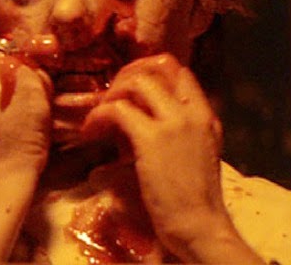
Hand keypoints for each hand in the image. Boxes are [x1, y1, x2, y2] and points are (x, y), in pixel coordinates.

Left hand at [82, 53, 230, 258]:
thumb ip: (177, 129)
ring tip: (99, 115)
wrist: (200, 227)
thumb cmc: (194, 198)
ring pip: (136, 83)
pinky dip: (99, 116)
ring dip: (111, 95)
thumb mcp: (195, 153)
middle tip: (110, 96)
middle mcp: (191, 112)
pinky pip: (117, 110)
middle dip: (127, 77)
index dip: (150, 71)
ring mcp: (173, 123)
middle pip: (156, 68)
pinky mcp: (151, 138)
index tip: (130, 86)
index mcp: (204, 115)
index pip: (178, 72)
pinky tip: (91, 131)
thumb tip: (139, 114)